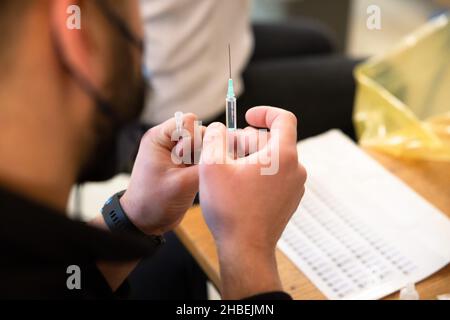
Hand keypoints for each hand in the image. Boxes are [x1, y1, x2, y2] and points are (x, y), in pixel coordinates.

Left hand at [120, 113, 201, 234]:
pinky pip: (203, 157)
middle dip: (202, 150)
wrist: (144, 221)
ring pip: (204, 145)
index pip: (188, 121)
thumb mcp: (181, 184)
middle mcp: (169, 141)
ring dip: (205, 159)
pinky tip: (199, 179)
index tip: (186, 158)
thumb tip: (226, 155)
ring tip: (196, 177)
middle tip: (194, 170)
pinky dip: (204, 167)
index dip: (195, 137)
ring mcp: (178, 153)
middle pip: (199, 132)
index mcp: (159, 137)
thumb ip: (204, 167)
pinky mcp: (185, 164)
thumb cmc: (154, 202)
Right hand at [199, 106, 306, 298]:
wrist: (245, 249)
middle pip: (272, 140)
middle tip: (223, 148)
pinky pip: (276, 176)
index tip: (247, 116)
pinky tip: (238, 184)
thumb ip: (216, 137)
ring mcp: (294, 186)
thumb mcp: (212, 165)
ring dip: (251, 156)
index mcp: (283, 155)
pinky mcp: (289, 200)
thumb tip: (221, 128)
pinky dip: (258, 172)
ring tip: (228, 167)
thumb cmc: (230, 208)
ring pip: (273, 159)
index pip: (284, 119)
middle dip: (247, 139)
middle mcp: (296, 169)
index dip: (265, 112)